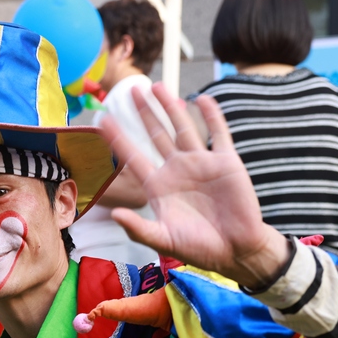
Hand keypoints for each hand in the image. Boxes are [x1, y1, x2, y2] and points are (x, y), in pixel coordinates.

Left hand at [103, 82, 288, 288]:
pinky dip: (212, 115)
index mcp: (159, 187)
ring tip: (158, 86)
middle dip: (144, 113)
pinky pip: (218, 134)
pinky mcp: (226, 162)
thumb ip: (138, 228)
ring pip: (183, 128)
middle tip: (130, 90)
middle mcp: (177, 170)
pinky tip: (202, 99)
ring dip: (171, 107)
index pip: (133, 157)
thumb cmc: (198, 248)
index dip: (118, 139)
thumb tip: (114, 214)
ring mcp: (201, 163)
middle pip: (156, 135)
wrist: (236, 250)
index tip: (102, 119)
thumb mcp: (164, 240)